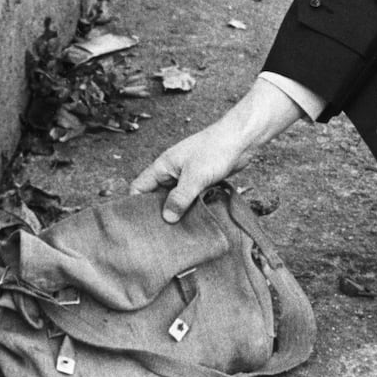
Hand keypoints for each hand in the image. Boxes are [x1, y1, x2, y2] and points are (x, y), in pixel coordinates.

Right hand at [129, 78, 302, 221]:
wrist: (241, 139)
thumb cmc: (215, 149)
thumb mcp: (195, 176)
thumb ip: (179, 198)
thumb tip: (167, 218)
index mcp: (162, 166)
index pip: (139, 188)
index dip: (134, 206)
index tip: (136, 226)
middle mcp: (171, 173)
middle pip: (156, 197)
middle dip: (157, 214)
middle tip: (158, 237)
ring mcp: (186, 178)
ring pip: (174, 200)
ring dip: (176, 214)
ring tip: (175, 235)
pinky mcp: (200, 183)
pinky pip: (189, 200)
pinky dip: (190, 210)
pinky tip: (192, 225)